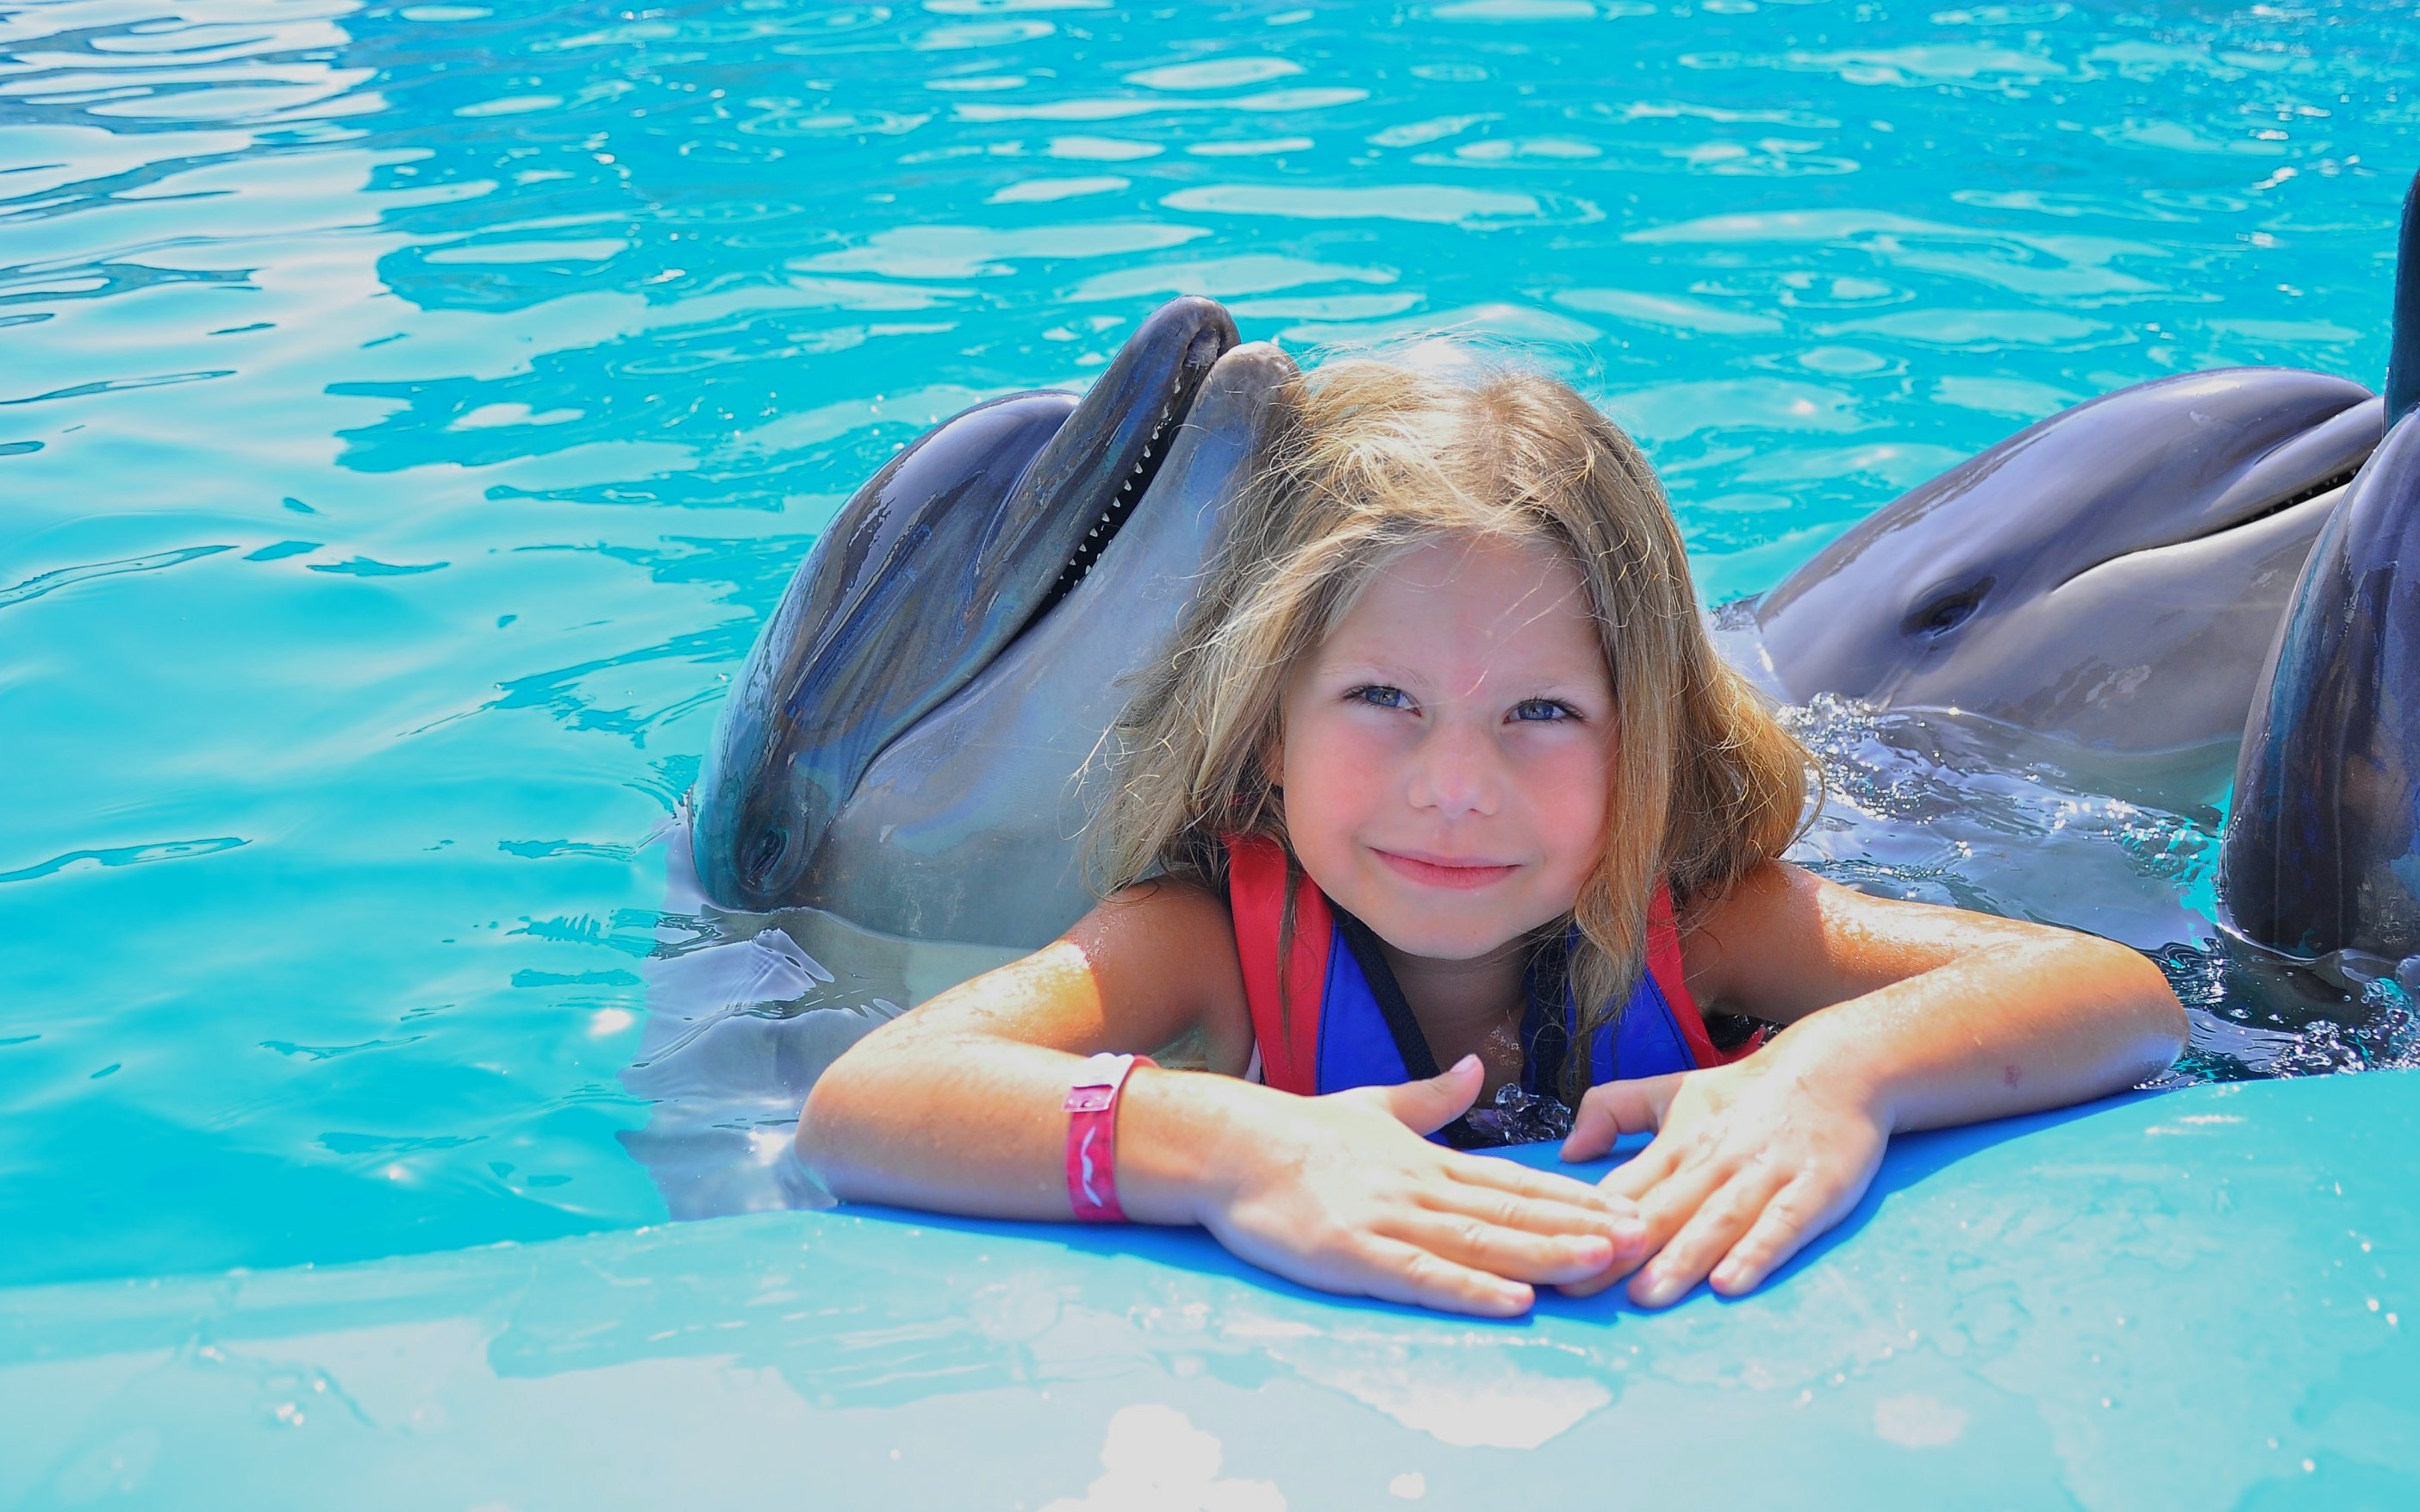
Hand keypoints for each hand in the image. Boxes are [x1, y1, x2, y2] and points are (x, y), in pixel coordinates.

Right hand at [1194, 1055, 1651, 1316]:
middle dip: (1582, 1227)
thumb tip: (1474, 1068)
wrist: (1227, 1145)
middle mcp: (1420, 1187)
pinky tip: (1514, 1298)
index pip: (1516, 1181)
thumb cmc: (1296, 1132)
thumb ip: (1430, 1097)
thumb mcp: (1372, 1104)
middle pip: (1514, 1211)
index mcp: (1428, 1159)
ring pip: (1482, 1242)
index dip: (1575, 1198)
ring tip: (1602, 1263)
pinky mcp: (1354, 1254)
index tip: (1628, 1207)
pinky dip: (1470, 1287)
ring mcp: (1389, 1220)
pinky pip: (1422, 1275)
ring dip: (1546, 1253)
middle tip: (1643, 1239)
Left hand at [1557, 1050, 1887, 1307]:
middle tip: (1581, 1287)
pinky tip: (1729, 1283)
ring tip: (1646, 1294)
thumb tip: (1569, 1152)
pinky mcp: (1815, 1189)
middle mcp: (1715, 1158)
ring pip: (1715, 1221)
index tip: (1550, 1253)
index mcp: (1677, 1141)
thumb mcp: (1672, 1090)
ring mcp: (1765, 1174)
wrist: (1839, 1065)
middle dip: (1620, 1252)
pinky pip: (1782, 1226)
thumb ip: (1612, 1111)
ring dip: (1680, 1258)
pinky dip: (1756, 1253)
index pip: (1624, 1188)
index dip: (1588, 1222)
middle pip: (1662, 1210)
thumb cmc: (1746, 1091)